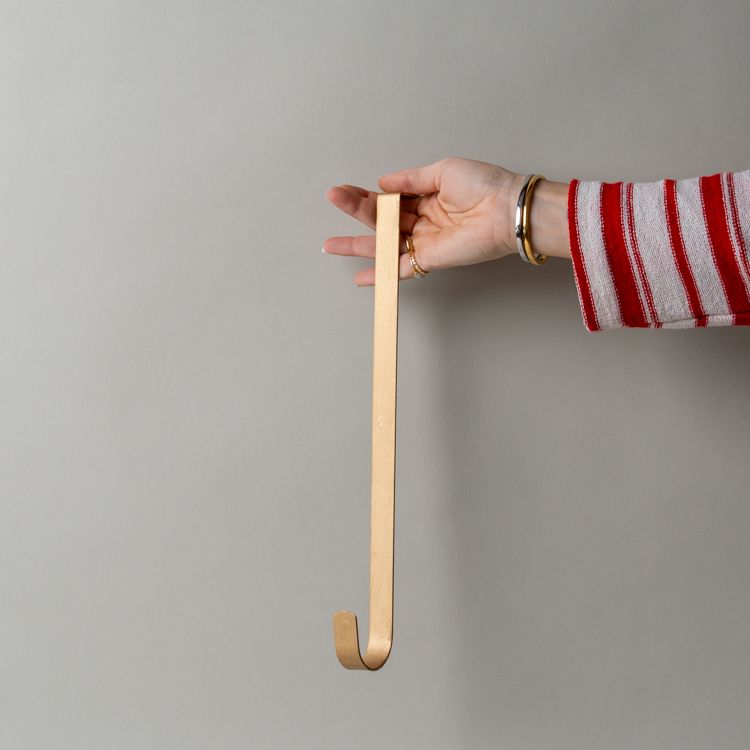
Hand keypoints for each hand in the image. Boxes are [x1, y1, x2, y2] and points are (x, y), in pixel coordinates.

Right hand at [323, 157, 525, 285]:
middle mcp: (423, 221)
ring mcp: (424, 242)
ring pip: (384, 244)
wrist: (505, 209)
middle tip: (333, 199)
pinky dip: (380, 274)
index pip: (390, 199)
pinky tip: (360, 277)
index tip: (344, 189)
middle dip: (355, 210)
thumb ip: (411, 180)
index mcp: (426, 197)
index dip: (366, 195)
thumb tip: (383, 183)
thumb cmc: (483, 185)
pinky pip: (399, 269)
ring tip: (331, 244)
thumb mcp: (442, 171)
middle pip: (381, 219)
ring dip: (357, 243)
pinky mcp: (429, 259)